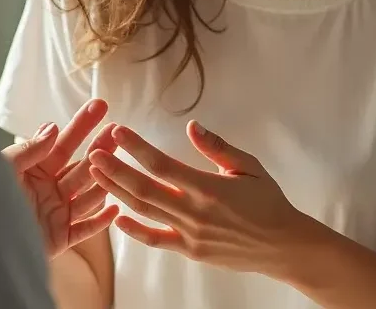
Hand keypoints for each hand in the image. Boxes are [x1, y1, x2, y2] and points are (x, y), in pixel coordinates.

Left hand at [2, 99, 119, 257]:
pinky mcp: (58, 240)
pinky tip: (116, 208)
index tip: (100, 106)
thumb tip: (53, 127)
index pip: (63, 144)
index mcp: (32, 170)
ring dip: (103, 181)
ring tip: (120, 166)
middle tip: (118, 132)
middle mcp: (46, 190)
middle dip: (99, 149)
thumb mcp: (2, 168)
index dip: (82, 124)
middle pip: (80, 167)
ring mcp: (54, 215)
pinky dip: (100, 221)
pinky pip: (83, 230)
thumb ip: (28, 150)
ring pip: (87, 196)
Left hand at [87, 120, 303, 272]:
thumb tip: (192, 126)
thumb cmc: (268, 201)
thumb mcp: (248, 167)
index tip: (117, 132)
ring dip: (118, 192)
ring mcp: (189, 234)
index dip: (136, 147)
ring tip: (97, 175)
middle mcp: (194, 211)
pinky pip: (156, 239)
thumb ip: (217, 147)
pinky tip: (117, 216)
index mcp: (208, 187)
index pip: (161, 164)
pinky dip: (134, 230)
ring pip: (144, 211)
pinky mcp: (190, 250)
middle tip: (93, 153)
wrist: (283, 245)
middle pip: (144, 188)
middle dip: (114, 170)